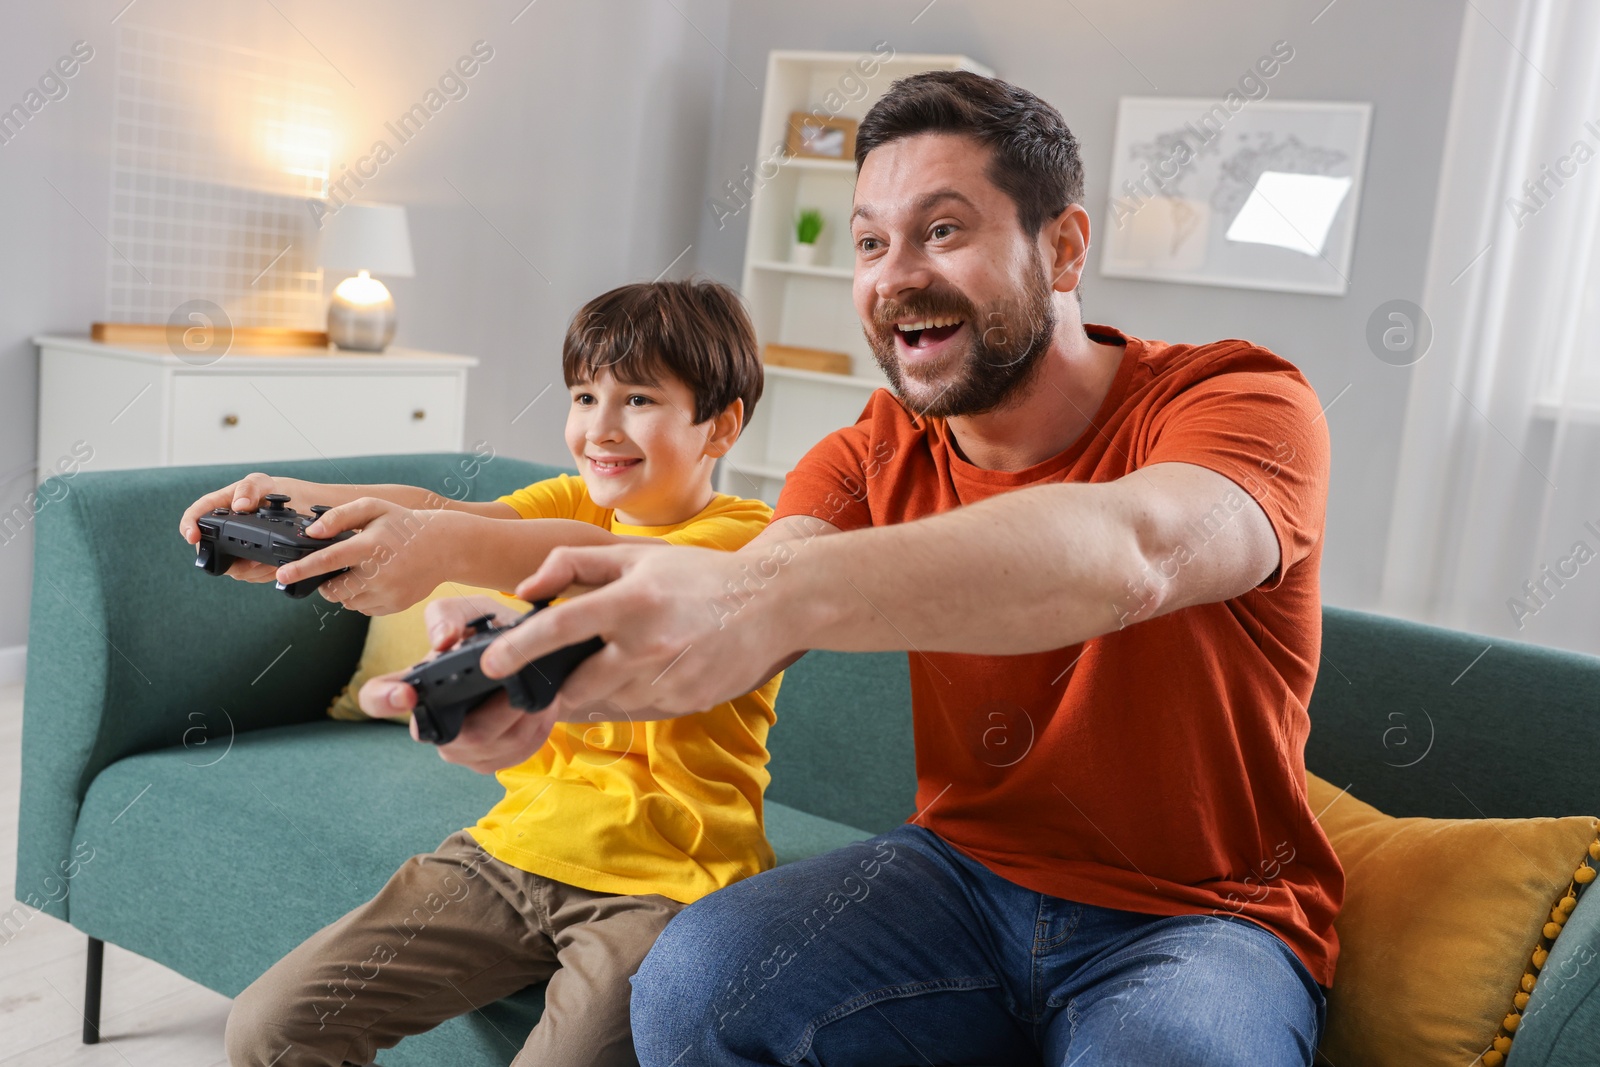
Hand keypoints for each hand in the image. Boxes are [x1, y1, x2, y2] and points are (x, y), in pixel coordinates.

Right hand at [178, 471, 302, 582]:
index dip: (188, 526)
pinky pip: (250, 576)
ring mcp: (234, 548)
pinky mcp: (248, 561)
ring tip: (269, 560)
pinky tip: (274, 565)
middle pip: (212, 552)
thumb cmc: (270, 490)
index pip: (195, 516)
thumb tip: (240, 506)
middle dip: (231, 562)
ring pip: (233, 570)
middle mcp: (223, 530)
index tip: (193, 536)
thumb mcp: (261, 482)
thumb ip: (249, 489)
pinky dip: (263, 574)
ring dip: (251, 570)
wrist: (294, 506)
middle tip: (254, 560)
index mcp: (218, 507)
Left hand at [275, 497, 450, 615]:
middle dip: (326, 582)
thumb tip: (312, 532)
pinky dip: (363, 598)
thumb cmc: (404, 524)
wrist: (445, 547)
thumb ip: (340, 515)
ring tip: (364, 570)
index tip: (281, 575)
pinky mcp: (395, 606)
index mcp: (370, 546)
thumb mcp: (373, 508)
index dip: (302, 568)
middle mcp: (378, 573)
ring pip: (348, 602)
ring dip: (346, 590)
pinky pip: (365, 609)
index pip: (328, 559)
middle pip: (333, 589)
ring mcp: (388, 593)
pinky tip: (378, 580)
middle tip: (338, 568)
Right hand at [358, 595, 558, 772]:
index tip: (406, 693)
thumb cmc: (493, 635)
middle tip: (522, 683)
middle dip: (496, 711)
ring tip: (541, 691)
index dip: (384, 700)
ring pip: (493, 745)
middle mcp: (432, 723)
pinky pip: (515, 753)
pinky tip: (544, 708)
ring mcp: (462, 749)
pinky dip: (537, 729)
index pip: (377, 698)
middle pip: (458, 735)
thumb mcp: (472, 611)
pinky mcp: (492, 761)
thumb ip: (450, 615)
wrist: (537, 662)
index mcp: (417, 685)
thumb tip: (442, 641)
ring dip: (523, 717)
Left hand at [478, 541, 800, 719]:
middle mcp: (647, 645)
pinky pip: (637, 712)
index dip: (519, 650)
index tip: (491, 666)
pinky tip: (643, 674)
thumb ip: (575, 565)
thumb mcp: (639, 556)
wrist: (772, 604)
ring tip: (613, 665)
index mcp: (631, 601)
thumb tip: (527, 590)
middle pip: (575, 685)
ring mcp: (668, 680)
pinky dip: (627, 699)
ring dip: (595, 692)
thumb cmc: (700, 576)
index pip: (560, 628)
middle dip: (556, 687)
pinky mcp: (685, 703)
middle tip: (548, 680)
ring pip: (605, 702)